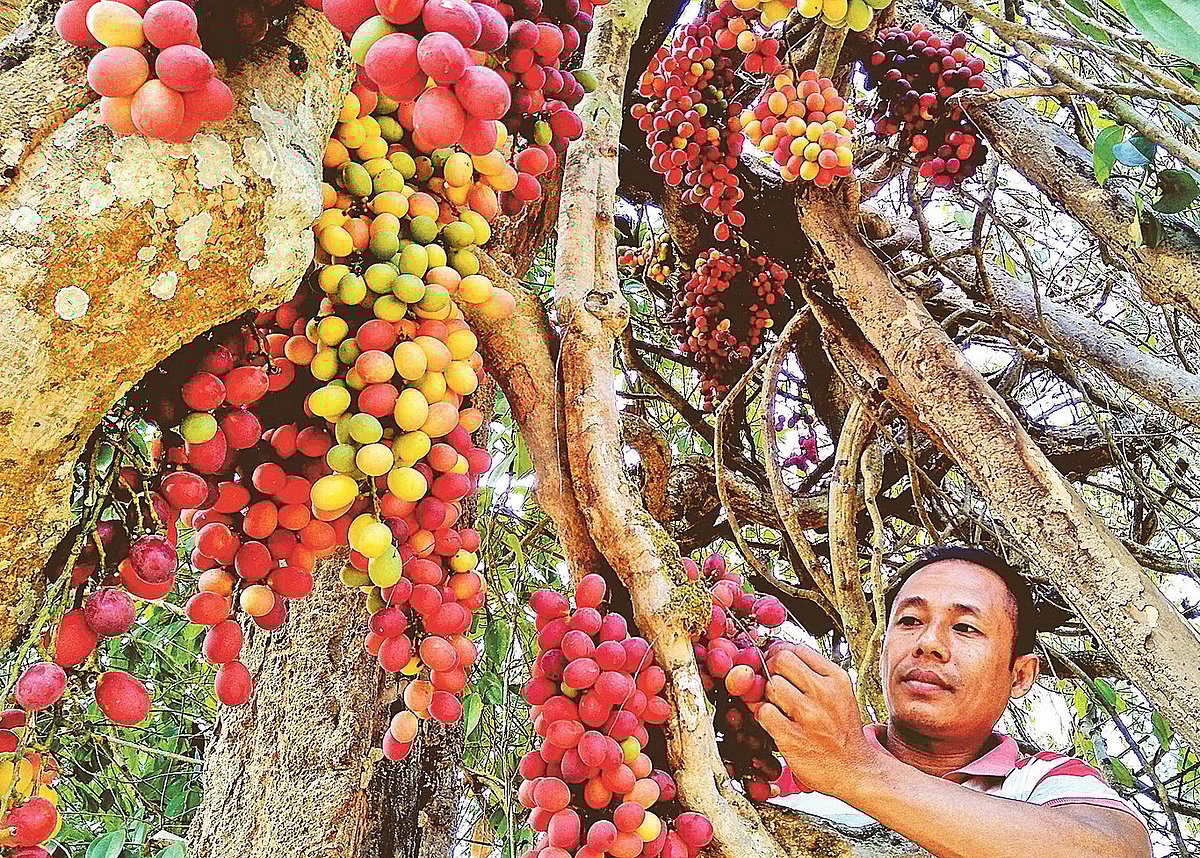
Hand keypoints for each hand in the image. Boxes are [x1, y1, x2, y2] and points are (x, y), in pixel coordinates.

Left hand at [755, 646, 878, 797]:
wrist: (854, 770)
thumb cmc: (842, 730)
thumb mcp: (839, 693)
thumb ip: (812, 672)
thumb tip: (776, 652)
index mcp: (836, 678)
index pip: (796, 648)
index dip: (780, 653)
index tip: (777, 663)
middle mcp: (824, 693)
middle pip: (780, 660)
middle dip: (771, 669)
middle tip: (773, 682)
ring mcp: (808, 715)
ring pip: (770, 685)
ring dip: (767, 695)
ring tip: (779, 706)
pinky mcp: (792, 736)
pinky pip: (764, 711)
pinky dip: (763, 715)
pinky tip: (775, 721)